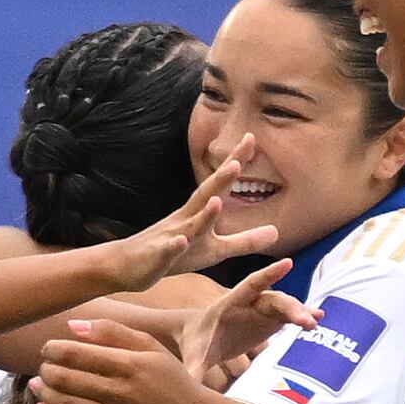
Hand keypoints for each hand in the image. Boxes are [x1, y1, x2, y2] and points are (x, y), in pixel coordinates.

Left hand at [33, 318, 228, 403]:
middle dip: (46, 369)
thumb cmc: (171, 381)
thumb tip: (71, 325)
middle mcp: (120, 391)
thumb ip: (112, 332)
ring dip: (45, 391)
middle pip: (65, 378)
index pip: (75, 353)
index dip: (53, 350)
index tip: (49, 348)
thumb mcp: (150, 348)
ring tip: (40, 382)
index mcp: (129, 364)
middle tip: (44, 365)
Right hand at [101, 136, 283, 289]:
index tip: (252, 138)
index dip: (235, 162)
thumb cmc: (174, 255)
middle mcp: (185, 219)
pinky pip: (167, 252)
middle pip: (207, 193)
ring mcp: (171, 237)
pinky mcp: (158, 258)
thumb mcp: (215, 250)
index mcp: (198, 213)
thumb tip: (277, 232)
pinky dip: (174, 246)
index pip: (220, 184)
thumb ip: (244, 240)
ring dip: (204, 212)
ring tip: (219, 198)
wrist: (127, 266)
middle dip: (224, 175)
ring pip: (189, 224)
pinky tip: (181, 240)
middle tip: (241, 152)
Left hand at [181, 263, 317, 385]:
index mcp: (228, 304)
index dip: (268, 274)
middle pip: (273, 299)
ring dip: (299, 313)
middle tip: (307, 320)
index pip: (250, 286)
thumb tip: (190, 385)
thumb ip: (194, 367)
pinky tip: (317, 320)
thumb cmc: (196, 342)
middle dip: (290, 307)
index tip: (288, 263)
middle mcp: (248, 303)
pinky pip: (288, 317)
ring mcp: (261, 310)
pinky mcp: (269, 321)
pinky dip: (302, 318)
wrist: (200, 340)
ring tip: (314, 322)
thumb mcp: (194, 354)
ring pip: (284, 307)